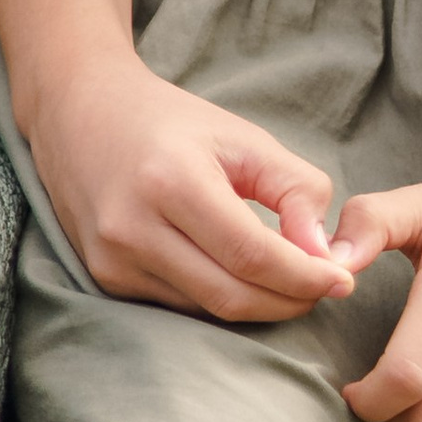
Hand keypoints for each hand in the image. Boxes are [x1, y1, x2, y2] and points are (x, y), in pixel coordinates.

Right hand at [29, 50, 361, 323]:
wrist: (78, 110)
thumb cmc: (168, 121)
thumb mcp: (239, 135)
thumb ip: (293, 188)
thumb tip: (326, 255)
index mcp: (171, 179)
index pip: (251, 254)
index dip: (304, 276)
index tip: (343, 279)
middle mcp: (134, 226)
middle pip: (232, 296)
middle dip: (290, 300)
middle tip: (324, 287)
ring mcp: (113, 259)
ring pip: (207, 310)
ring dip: (258, 306)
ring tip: (289, 282)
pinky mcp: (104, 278)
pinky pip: (179, 307)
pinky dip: (219, 300)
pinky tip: (239, 279)